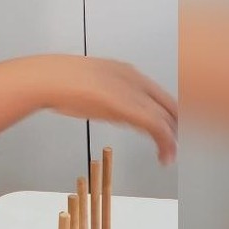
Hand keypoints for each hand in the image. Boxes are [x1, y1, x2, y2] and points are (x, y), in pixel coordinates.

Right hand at [29, 56, 177, 164]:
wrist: (50, 79)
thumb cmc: (61, 82)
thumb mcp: (90, 84)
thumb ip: (105, 95)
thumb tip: (109, 108)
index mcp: (128, 72)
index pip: (160, 94)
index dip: (170, 113)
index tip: (172, 128)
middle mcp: (136, 80)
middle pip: (170, 105)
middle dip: (177, 127)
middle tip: (176, 145)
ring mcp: (134, 93)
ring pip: (167, 117)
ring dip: (173, 139)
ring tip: (170, 154)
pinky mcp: (129, 108)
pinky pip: (157, 127)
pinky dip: (166, 143)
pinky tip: (165, 156)